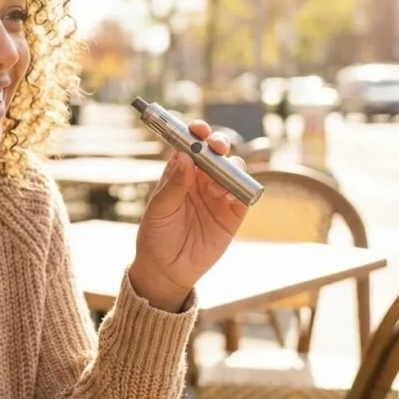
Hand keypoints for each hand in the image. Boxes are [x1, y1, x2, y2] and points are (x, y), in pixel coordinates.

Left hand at [129, 121, 248, 311]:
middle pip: (215, 153)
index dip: (195, 134)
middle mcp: (200, 180)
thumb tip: (184, 156)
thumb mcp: (159, 209)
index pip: (190, 146)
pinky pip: (243, 195)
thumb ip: (174, 185)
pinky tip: (231, 196)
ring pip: (232, 170)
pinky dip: (242, 190)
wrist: (167, 270)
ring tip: (215, 186)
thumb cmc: (156, 236)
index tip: (197, 128)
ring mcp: (218, 196)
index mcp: (179, 174)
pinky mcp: (232, 214)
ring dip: (229, 168)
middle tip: (216, 146)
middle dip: (218, 144)